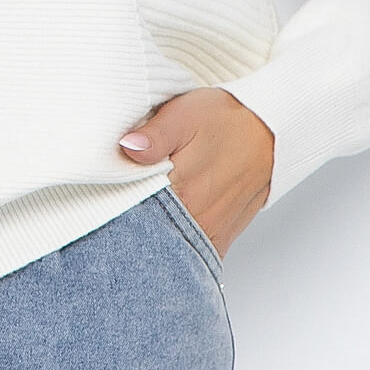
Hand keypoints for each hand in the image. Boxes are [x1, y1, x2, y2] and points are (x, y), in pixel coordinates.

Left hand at [117, 88, 274, 258]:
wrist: (269, 132)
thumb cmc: (225, 120)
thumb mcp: (186, 115)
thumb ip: (155, 135)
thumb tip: (127, 147)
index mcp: (183, 190)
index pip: (131, 211)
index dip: (110, 202)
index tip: (100, 191)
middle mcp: (196, 221)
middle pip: (146, 235)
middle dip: (125, 223)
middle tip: (114, 202)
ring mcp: (208, 235)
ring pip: (167, 249)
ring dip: (148, 234)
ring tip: (137, 212)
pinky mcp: (218, 241)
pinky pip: (188, 255)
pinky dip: (170, 246)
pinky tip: (160, 228)